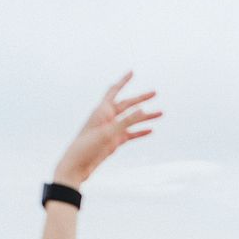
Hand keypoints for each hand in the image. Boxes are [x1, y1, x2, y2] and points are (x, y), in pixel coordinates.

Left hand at [53, 72, 161, 188]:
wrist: (78, 165)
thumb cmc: (87, 146)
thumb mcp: (108, 133)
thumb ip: (126, 121)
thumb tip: (143, 110)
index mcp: (102, 111)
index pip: (114, 90)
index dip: (123, 81)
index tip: (132, 72)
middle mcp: (107, 118)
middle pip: (127, 105)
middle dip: (141, 99)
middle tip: (155, 93)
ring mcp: (112, 130)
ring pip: (132, 120)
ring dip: (145, 117)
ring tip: (161, 113)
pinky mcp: (114, 141)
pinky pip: (130, 134)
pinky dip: (140, 132)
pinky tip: (151, 130)